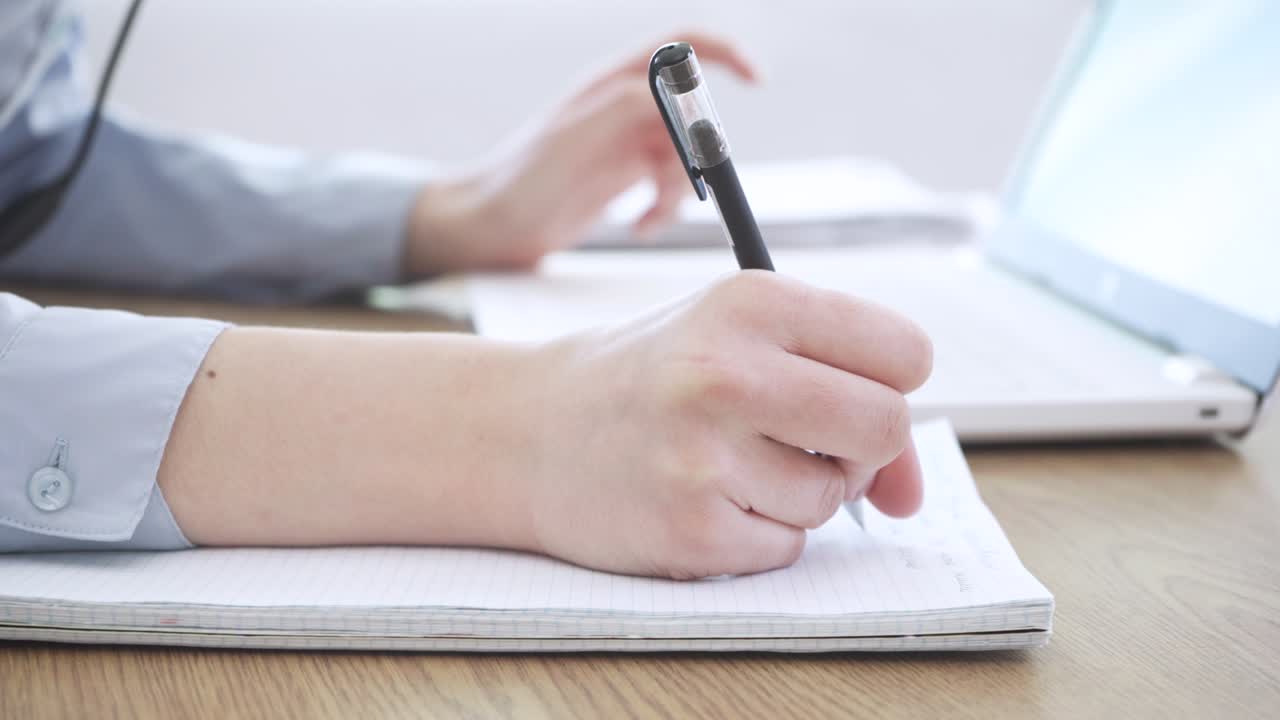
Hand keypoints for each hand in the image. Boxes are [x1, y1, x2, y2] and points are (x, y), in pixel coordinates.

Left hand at [403, 32, 757, 274]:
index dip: (724, 53)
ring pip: (685, 156)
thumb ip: (624, 107)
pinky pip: (667, 186)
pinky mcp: (622, 176)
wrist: (488, 227)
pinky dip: (664, 208)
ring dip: (678, 192)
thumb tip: (677, 97)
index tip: (758, 79)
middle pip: (693, 114)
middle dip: (699, 154)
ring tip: (648, 220)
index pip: (680, 47)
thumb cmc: (519, 182)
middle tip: (681, 189)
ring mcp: (624, 141)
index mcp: (610, 84)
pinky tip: (639, 226)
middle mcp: (622, 106)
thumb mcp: (572, 140)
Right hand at [512, 272, 931, 578]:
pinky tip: (701, 500)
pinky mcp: (689, 531)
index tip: (846, 391)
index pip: (906, 352)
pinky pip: (785, 548)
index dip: (888, 382)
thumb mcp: (737, 341)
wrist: (527, 431)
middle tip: (805, 439)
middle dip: (862, 446)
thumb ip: (842, 389)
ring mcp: (704, 457)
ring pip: (833, 496)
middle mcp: (726, 372)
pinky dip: (758, 536)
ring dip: (798, 493)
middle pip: (887, 426)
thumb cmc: (652, 378)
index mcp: (750, 300)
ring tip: (726, 463)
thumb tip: (911, 496)